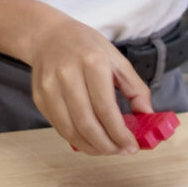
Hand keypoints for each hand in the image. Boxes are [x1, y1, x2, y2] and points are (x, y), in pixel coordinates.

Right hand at [23, 13, 150, 154]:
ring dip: (92, 147)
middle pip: (87, 123)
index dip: (120, 133)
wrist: (47, 35)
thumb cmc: (85, 46)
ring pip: (71, 130)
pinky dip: (77, 140)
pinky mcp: (40, 98)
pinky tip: (90, 140)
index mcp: (91, 62)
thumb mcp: (116, 58)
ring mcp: (50, 88)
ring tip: (107, 149)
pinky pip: (59, 127)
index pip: (106, 109)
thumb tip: (147, 115)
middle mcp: (67, 74)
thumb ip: (135, 87)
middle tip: (121, 151)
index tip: (132, 146)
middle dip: (107, 145)